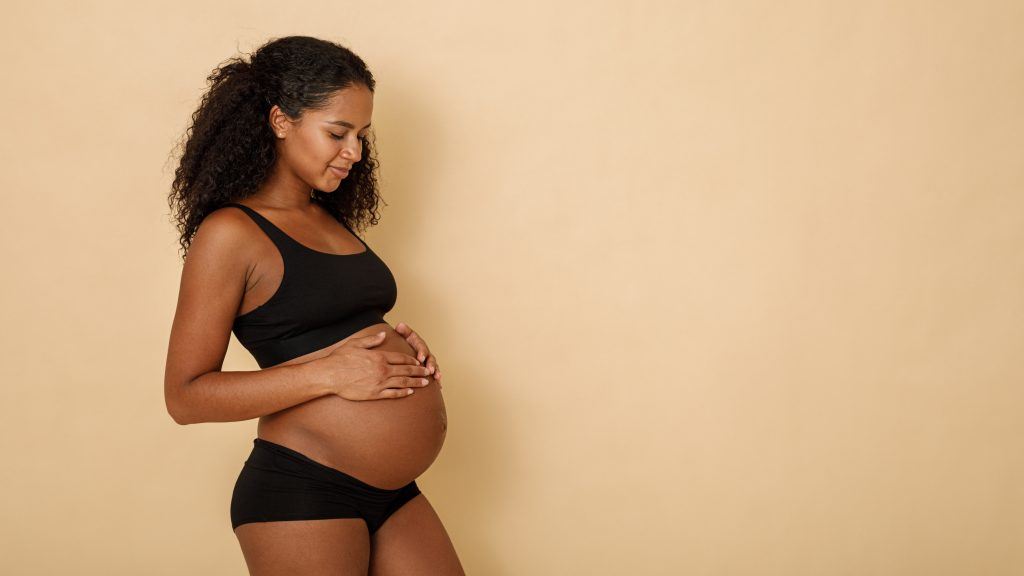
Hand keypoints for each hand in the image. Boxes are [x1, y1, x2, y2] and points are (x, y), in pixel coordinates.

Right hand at [313, 331, 432, 400]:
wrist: (330, 375)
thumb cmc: (340, 359)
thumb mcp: (356, 344)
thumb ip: (372, 340)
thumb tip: (384, 333)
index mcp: (379, 357)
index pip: (400, 358)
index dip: (411, 360)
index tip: (418, 361)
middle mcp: (382, 370)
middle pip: (405, 370)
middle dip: (418, 371)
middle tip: (428, 372)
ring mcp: (379, 383)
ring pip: (402, 382)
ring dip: (415, 382)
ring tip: (425, 383)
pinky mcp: (374, 394)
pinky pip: (392, 394)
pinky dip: (402, 393)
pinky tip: (410, 392)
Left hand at [394, 321, 442, 388]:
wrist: (406, 343)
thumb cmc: (404, 339)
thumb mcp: (403, 333)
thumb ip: (403, 330)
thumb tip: (400, 325)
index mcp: (419, 344)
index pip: (422, 347)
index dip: (422, 352)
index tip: (420, 358)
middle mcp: (426, 352)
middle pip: (430, 358)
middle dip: (431, 364)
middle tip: (430, 370)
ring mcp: (428, 360)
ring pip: (434, 366)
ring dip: (436, 372)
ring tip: (437, 378)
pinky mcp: (428, 367)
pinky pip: (434, 373)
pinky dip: (437, 379)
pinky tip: (439, 386)